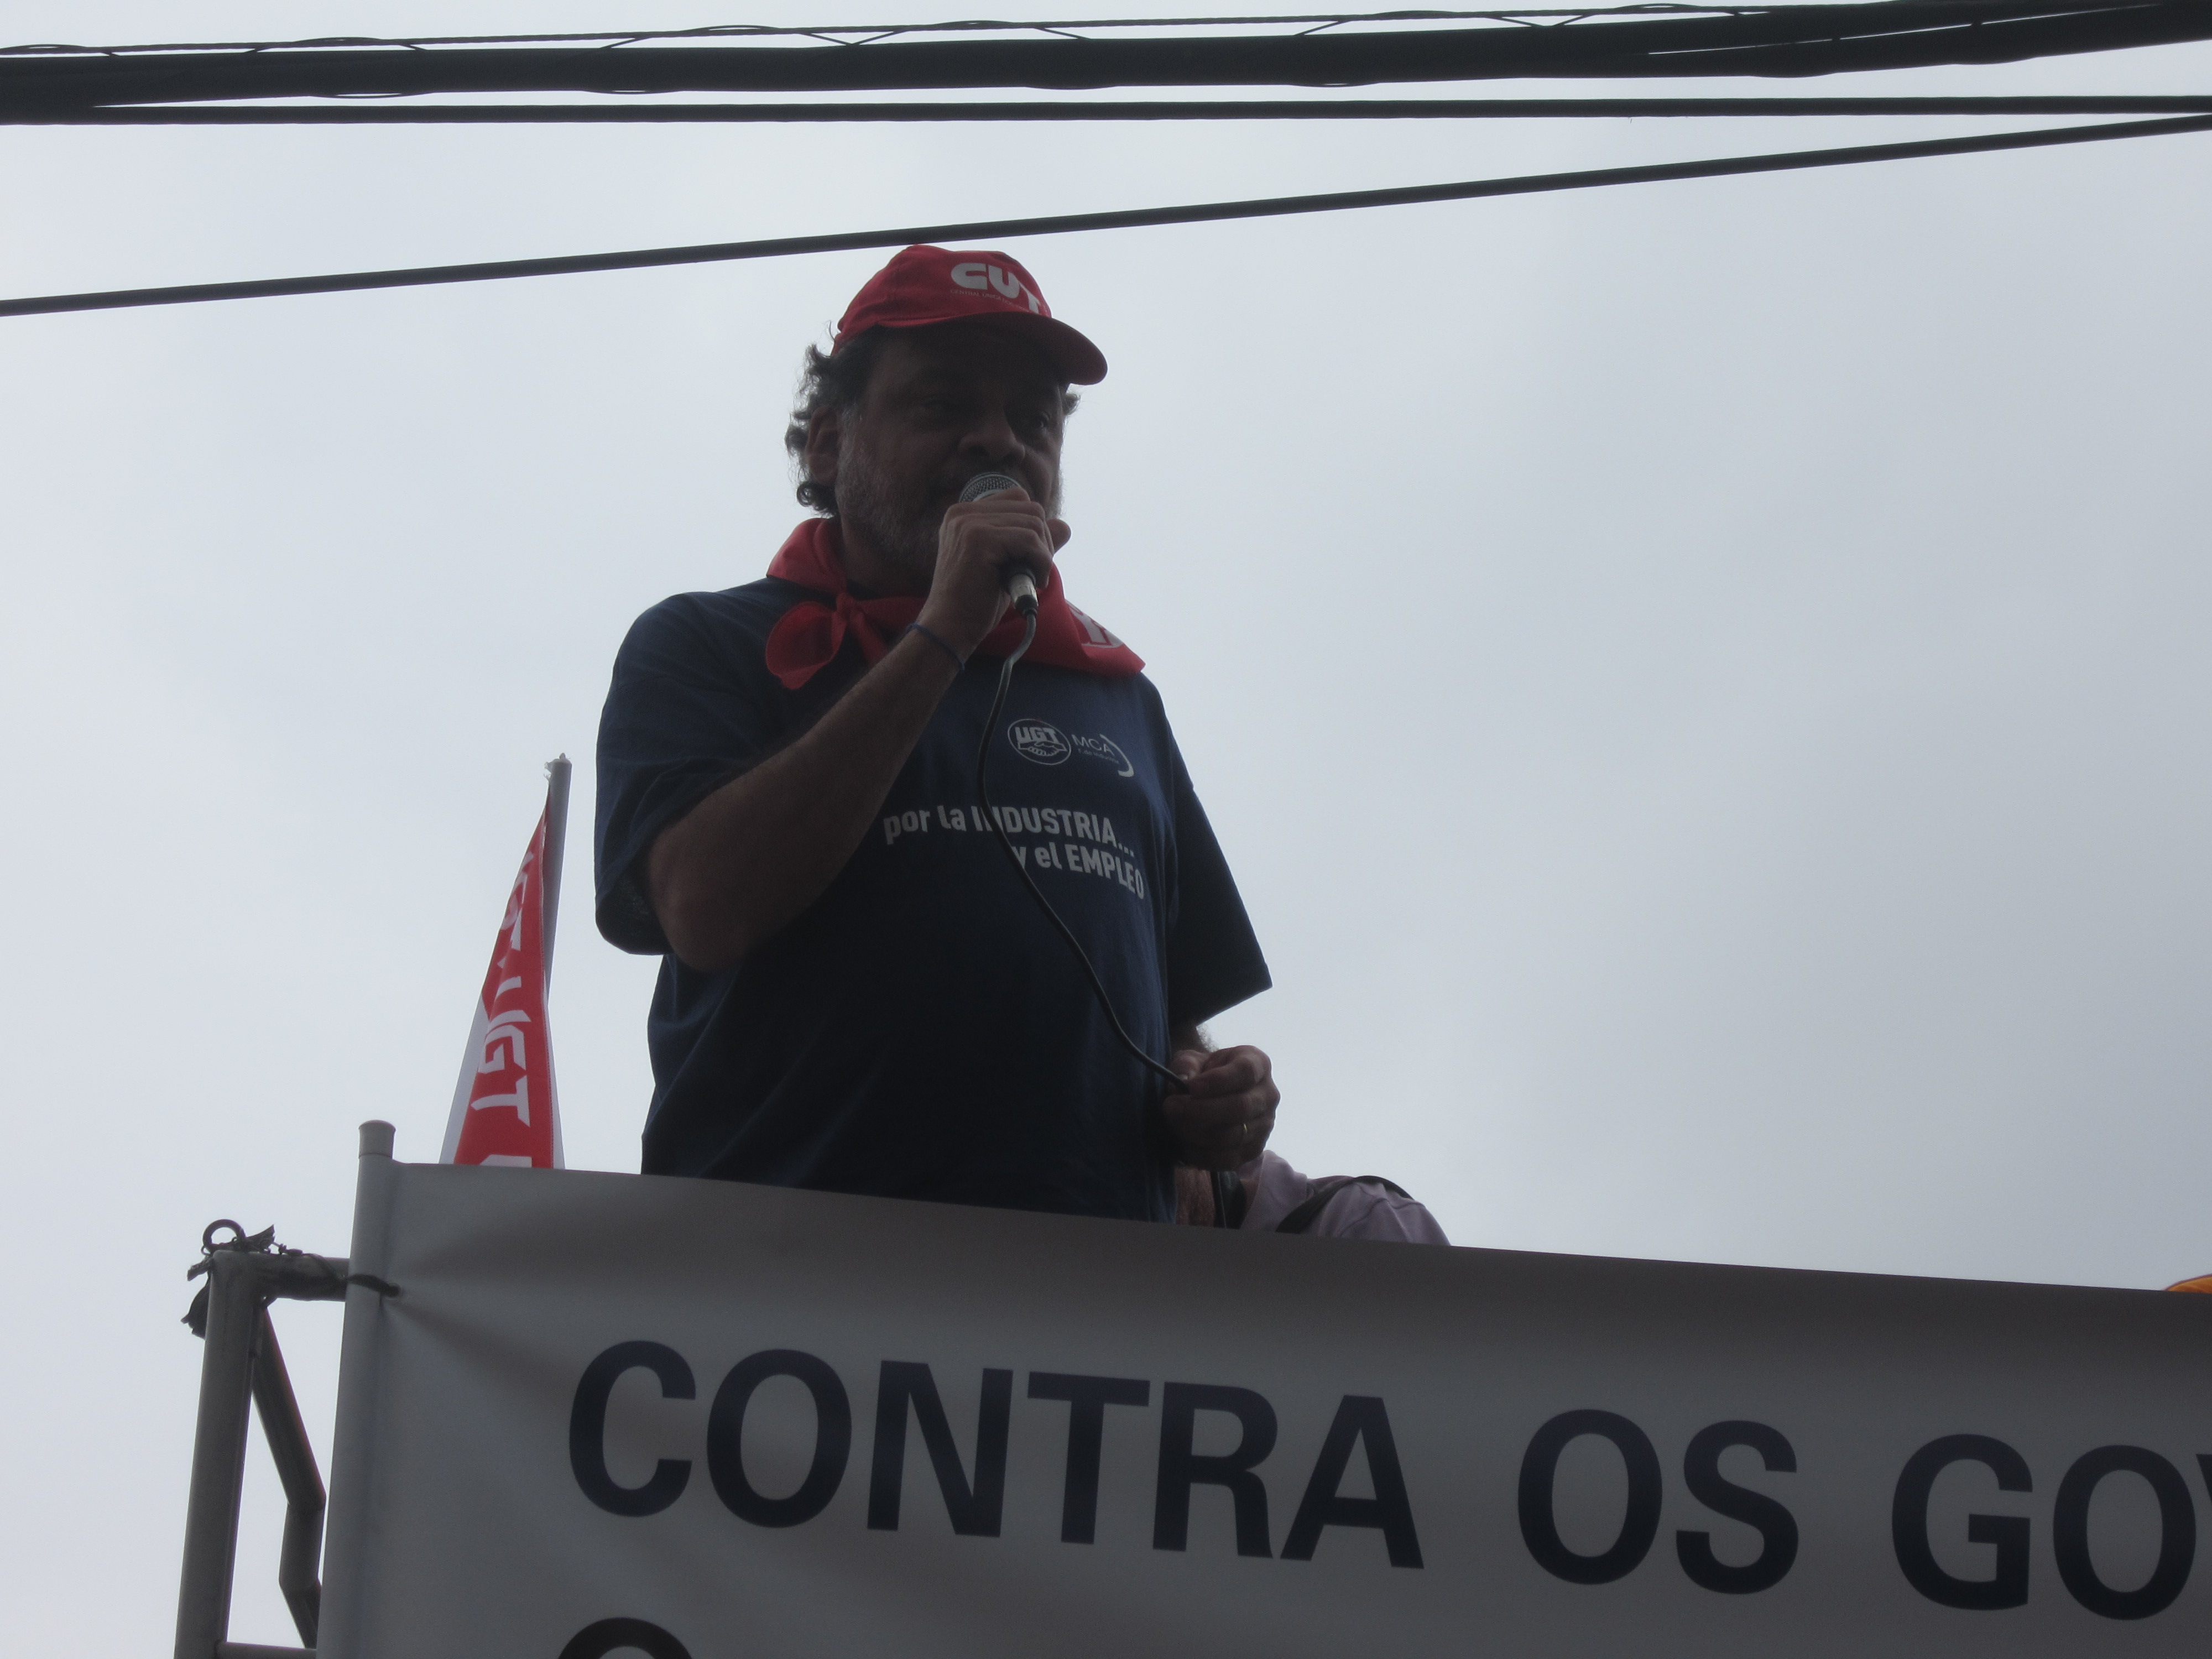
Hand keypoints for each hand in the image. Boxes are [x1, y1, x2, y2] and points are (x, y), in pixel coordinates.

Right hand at [915, 487, 1070, 656]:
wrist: (950, 628)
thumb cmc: (976, 600)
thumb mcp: (1007, 564)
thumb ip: (1032, 541)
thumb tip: (1065, 525)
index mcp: (965, 514)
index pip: (1019, 499)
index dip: (1034, 528)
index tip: (1030, 559)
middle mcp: (963, 512)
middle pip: (1031, 509)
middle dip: (1043, 542)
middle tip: (1035, 573)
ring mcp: (969, 523)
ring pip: (1034, 523)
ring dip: (1043, 555)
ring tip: (1033, 580)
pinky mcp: (979, 539)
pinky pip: (1029, 539)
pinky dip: (1040, 561)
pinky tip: (1033, 582)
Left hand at [1162, 1044, 1277, 1170]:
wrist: (1215, 1096)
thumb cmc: (1204, 1074)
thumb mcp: (1192, 1060)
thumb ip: (1185, 1066)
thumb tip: (1183, 1081)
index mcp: (1258, 1064)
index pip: (1245, 1072)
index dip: (1218, 1081)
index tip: (1190, 1087)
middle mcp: (1268, 1095)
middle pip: (1241, 1107)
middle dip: (1201, 1110)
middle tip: (1170, 1107)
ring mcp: (1264, 1126)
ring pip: (1233, 1135)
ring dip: (1197, 1132)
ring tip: (1173, 1123)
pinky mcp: (1253, 1150)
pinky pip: (1228, 1159)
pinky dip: (1202, 1154)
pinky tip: (1183, 1143)